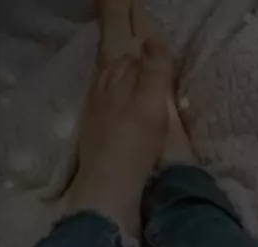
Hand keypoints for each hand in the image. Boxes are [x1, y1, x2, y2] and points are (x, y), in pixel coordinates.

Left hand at [68, 43, 172, 233]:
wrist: (110, 194)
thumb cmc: (134, 148)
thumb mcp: (151, 104)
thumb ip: (154, 71)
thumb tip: (152, 41)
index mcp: (114, 88)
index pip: (130, 63)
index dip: (148, 64)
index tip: (164, 76)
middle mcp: (99, 104)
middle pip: (116, 81)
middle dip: (133, 80)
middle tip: (154, 91)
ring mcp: (93, 129)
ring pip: (108, 105)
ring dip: (123, 103)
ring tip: (141, 111)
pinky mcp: (93, 154)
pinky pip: (105, 130)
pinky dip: (117, 127)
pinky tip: (127, 137)